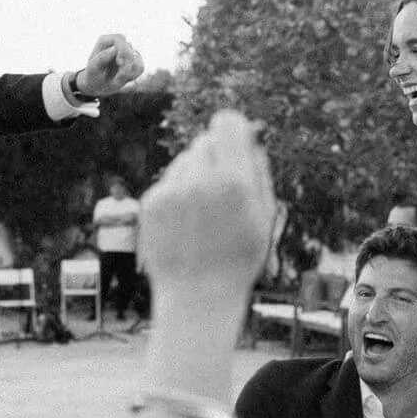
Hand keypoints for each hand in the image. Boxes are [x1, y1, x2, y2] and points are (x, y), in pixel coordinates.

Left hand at [73, 34, 144, 97]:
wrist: (97, 86)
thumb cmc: (93, 76)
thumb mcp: (92, 69)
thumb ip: (102, 58)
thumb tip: (114, 49)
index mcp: (104, 40)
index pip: (120, 39)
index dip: (123, 50)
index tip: (120, 63)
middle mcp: (117, 43)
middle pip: (130, 49)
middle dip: (127, 64)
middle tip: (118, 77)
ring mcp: (127, 51)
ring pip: (138, 59)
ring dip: (130, 73)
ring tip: (118, 79)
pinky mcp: (134, 60)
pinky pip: (141, 67)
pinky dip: (133, 76)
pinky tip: (122, 79)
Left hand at [138, 112, 275, 302]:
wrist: (198, 296)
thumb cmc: (239, 257)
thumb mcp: (265, 216)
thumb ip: (259, 171)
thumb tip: (251, 138)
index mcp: (234, 180)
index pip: (227, 122)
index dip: (234, 131)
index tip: (237, 145)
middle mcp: (199, 179)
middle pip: (206, 141)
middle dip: (216, 158)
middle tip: (222, 191)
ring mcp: (172, 190)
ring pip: (185, 161)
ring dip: (195, 177)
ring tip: (203, 215)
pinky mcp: (151, 202)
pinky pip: (168, 181)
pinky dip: (178, 195)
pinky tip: (186, 224)